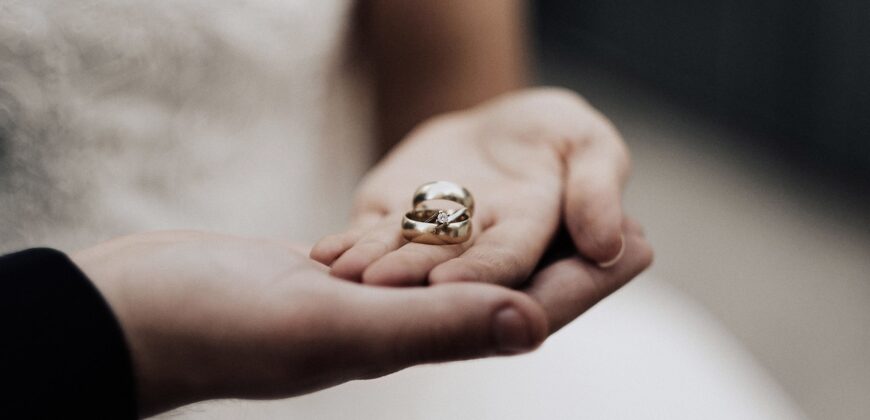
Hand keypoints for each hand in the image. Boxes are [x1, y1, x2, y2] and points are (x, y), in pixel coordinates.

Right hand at [72, 227, 650, 416]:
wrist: (137, 314)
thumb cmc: (220, 328)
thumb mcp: (334, 324)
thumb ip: (432, 326)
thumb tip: (530, 325)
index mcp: (408, 341)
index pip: (519, 311)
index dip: (587, 283)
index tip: (642, 245)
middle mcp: (397, 327)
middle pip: (503, 290)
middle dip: (564, 260)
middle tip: (619, 223)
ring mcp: (365, 304)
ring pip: (461, 272)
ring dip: (512, 244)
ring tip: (554, 212)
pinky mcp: (332, 278)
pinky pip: (411, 256)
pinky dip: (448, 234)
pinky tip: (463, 219)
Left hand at [311, 88, 631, 286]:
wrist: (497, 125)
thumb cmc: (553, 135)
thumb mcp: (588, 145)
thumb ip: (598, 188)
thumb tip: (610, 244)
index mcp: (530, 237)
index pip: (509, 262)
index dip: (482, 273)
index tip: (450, 283)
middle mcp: (477, 250)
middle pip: (446, 269)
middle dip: (414, 279)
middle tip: (380, 286)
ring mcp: (431, 242)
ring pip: (401, 258)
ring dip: (374, 268)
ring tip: (344, 272)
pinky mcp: (394, 226)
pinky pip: (371, 239)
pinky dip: (350, 247)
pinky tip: (326, 254)